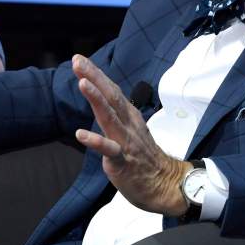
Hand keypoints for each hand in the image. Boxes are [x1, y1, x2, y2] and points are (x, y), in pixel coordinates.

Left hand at [71, 54, 190, 215]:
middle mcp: (128, 125)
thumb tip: (102, 98)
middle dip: (94, 78)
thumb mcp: (130, 129)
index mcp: (129, 116)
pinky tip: (80, 134)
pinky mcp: (123, 162)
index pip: (111, 90)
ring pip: (111, 117)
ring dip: (97, 99)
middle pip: (110, 97)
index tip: (79, 59)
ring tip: (82, 83)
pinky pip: (110, 150)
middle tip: (77, 61)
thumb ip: (117, 114)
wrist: (166, 184)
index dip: (96, 75)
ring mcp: (126, 142)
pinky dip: (96, 141)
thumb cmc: (144, 157)